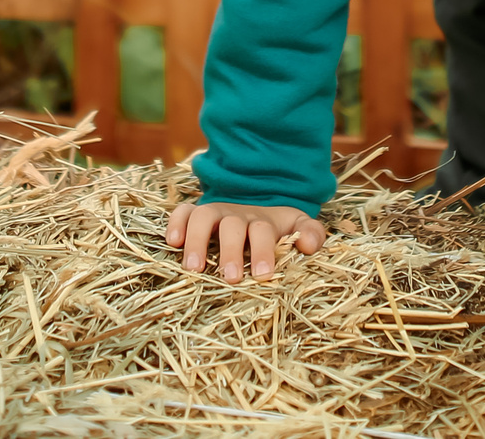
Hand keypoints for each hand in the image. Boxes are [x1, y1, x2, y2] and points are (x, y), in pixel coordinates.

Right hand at [166, 199, 327, 279]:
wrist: (257, 207)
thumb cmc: (277, 230)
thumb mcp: (297, 227)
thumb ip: (311, 234)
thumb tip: (308, 245)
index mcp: (263, 221)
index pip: (263, 231)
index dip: (263, 251)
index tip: (263, 274)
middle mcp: (237, 215)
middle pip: (232, 226)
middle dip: (231, 251)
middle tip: (232, 278)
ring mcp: (215, 213)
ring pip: (203, 216)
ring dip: (198, 240)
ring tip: (194, 269)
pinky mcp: (195, 215)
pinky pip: (183, 212)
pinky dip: (176, 223)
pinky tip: (172, 243)